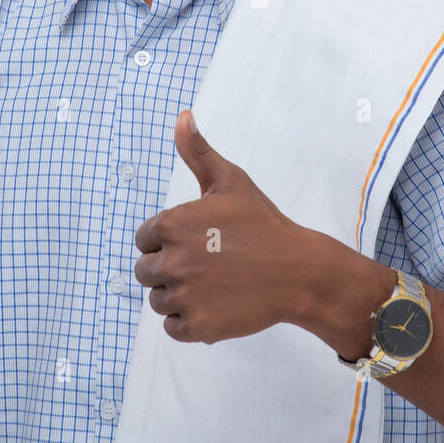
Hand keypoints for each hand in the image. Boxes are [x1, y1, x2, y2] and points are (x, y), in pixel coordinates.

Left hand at [133, 110, 312, 343]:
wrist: (299, 271)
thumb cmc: (263, 223)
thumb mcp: (230, 181)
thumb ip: (198, 151)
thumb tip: (182, 115)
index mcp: (172, 224)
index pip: (144, 239)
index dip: (168, 241)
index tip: (197, 242)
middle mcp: (171, 261)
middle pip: (145, 272)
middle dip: (169, 269)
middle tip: (206, 265)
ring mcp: (184, 296)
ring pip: (158, 301)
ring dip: (178, 296)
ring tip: (212, 285)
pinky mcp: (197, 326)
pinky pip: (173, 327)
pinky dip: (189, 321)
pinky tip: (214, 305)